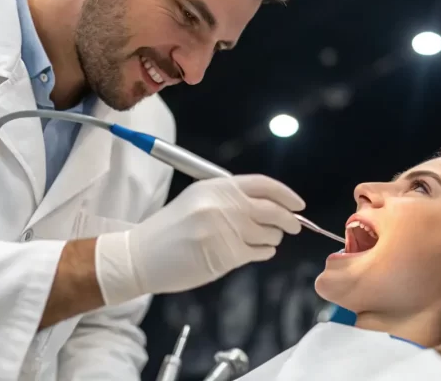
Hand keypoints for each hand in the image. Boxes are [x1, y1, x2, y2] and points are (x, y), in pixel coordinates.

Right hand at [94, 175, 304, 305]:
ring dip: (273, 238)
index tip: (299, 204)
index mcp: (216, 187)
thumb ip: (230, 198)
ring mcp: (225, 230)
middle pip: (272, 210)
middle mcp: (222, 205)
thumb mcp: (197, 199)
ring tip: (265, 240)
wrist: (141, 255)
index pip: (263, 185)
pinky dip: (264, 252)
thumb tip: (270, 204)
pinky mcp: (226, 255)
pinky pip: (259, 253)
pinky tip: (259, 251)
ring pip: (269, 233)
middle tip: (294, 226)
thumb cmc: (169, 229)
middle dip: (290, 220)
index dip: (286, 194)